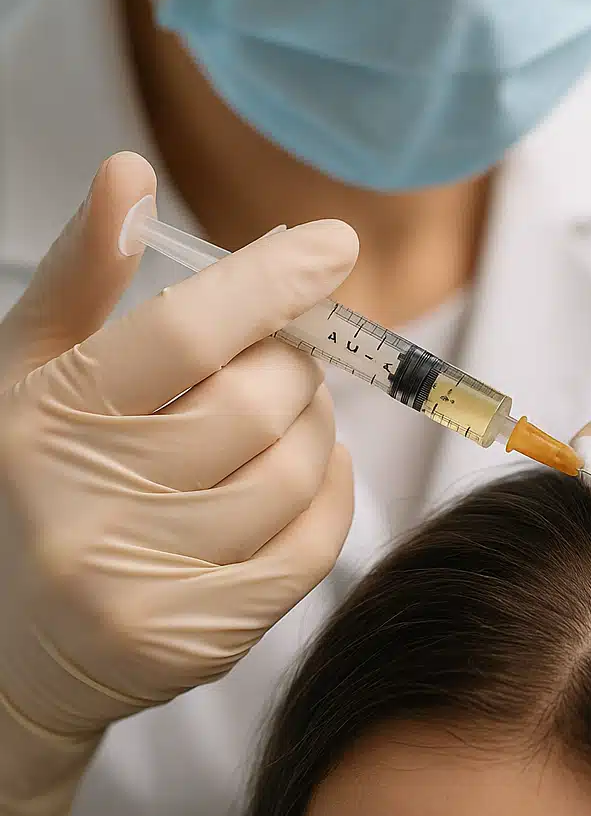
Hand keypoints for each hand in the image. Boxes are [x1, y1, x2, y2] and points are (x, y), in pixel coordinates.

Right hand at [0, 153, 357, 815]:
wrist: (12, 643)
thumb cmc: (33, 481)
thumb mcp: (30, 374)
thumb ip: (82, 277)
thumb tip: (129, 172)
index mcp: (44, 419)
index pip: (184, 333)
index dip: (271, 280)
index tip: (334, 242)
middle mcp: (84, 507)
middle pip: (259, 401)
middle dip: (294, 364)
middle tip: (281, 359)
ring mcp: (142, 584)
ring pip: (298, 470)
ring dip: (316, 425)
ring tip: (286, 417)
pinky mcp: (196, 641)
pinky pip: (315, 543)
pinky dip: (332, 492)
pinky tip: (308, 472)